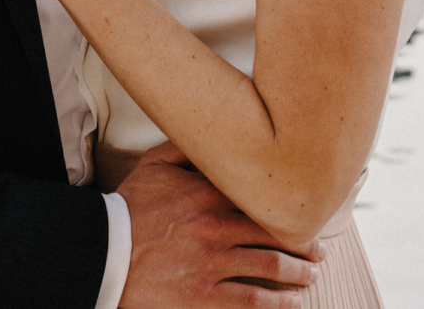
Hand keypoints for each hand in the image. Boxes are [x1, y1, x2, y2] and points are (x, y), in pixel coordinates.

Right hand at [118, 143, 324, 308]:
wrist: (104, 253)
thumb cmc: (129, 207)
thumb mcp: (154, 166)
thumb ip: (186, 149)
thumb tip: (214, 133)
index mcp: (207, 192)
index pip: (261, 196)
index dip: (289, 204)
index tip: (305, 207)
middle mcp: (216, 225)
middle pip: (274, 233)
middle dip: (304, 244)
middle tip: (319, 250)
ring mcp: (211, 263)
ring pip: (270, 267)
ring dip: (299, 273)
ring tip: (312, 276)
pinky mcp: (204, 297)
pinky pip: (253, 301)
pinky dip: (279, 303)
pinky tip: (294, 303)